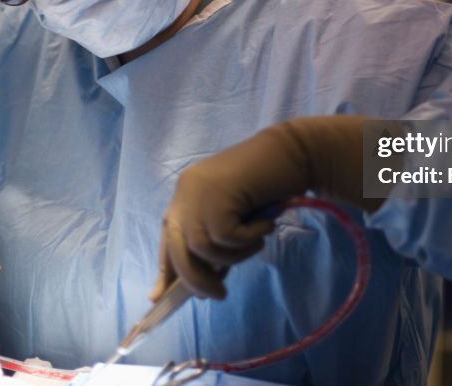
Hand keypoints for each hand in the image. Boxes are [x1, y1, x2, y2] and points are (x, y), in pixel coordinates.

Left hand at [152, 116, 373, 300]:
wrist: (293, 153)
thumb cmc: (269, 185)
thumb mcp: (235, 218)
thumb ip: (216, 243)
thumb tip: (201, 287)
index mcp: (186, 195)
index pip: (168, 238)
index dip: (165, 269)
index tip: (158, 298)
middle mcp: (185, 192)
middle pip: (178, 249)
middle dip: (195, 279)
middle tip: (219, 295)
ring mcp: (199, 192)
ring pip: (202, 248)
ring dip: (233, 256)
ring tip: (256, 241)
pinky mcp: (218, 195)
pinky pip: (227, 238)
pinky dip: (248, 239)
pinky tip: (264, 225)